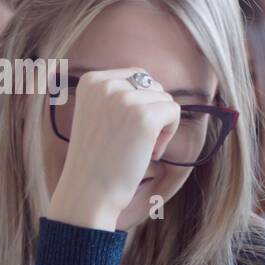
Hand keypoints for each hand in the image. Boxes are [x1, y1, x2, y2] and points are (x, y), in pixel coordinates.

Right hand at [47, 68, 179, 231]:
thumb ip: (118, 96)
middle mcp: (106, 84)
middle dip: (152, 112)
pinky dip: (169, 133)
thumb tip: (156, 88)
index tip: (128, 128)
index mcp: (91, 80)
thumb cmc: (97, 158)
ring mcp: (126, 99)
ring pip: (165, 99)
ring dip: (161, 125)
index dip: (141, 101)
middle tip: (137, 141)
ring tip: (141, 148)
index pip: (135, 75)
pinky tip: (152, 152)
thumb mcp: (97, 114)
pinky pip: (174, 112)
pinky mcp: (145, 117)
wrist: (89, 190)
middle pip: (153, 85)